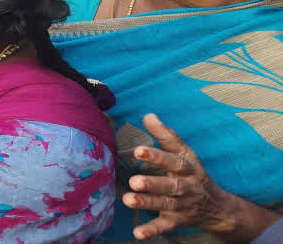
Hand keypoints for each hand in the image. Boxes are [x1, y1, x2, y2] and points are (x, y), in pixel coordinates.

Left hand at [123, 114, 242, 239]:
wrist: (219, 206)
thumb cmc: (192, 173)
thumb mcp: (185, 153)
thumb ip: (166, 135)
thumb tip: (148, 115)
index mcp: (187, 168)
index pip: (173, 160)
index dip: (157, 156)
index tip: (138, 151)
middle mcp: (186, 187)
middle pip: (170, 186)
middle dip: (152, 184)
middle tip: (134, 181)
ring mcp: (182, 205)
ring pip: (165, 205)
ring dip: (147, 203)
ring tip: (128, 200)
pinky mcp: (176, 220)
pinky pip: (164, 226)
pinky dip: (152, 230)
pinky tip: (137, 233)